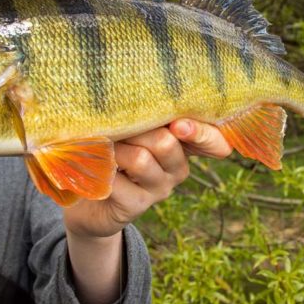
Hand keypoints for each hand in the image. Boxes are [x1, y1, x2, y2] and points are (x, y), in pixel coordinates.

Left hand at [61, 119, 231, 303]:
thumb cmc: (112, 149)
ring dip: (115, 149)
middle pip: (167, 142)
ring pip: (141, 159)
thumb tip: (136, 99)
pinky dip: (100, 168)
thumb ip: (143, 115)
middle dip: (134, 130)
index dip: (201, 133)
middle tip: (115, 128)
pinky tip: (95, 167)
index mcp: (184, 143)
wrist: (88, 196)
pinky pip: (117, 181)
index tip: (178, 125)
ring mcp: (160, 189)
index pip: (215, 142)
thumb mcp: (130, 126)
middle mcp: (178, 167)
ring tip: (102, 146)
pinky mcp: (137, 205)